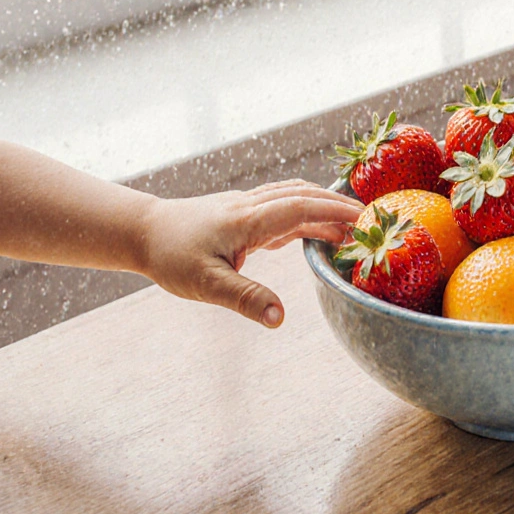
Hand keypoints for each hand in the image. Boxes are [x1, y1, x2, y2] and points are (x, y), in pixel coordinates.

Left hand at [140, 179, 363, 326]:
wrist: (141, 230)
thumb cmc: (170, 256)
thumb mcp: (206, 284)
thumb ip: (246, 299)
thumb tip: (280, 319)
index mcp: (247, 219)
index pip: (301, 207)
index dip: (335, 211)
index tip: (365, 220)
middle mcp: (251, 205)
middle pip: (305, 195)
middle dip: (339, 205)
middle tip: (372, 220)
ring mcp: (247, 205)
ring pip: (295, 195)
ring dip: (325, 206)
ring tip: (352, 226)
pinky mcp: (243, 212)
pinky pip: (283, 205)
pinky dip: (307, 212)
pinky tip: (315, 230)